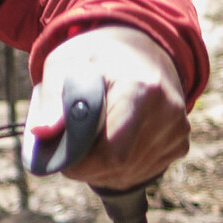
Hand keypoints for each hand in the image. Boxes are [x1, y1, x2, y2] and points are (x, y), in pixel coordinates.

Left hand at [25, 26, 189, 191]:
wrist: (141, 48)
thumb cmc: (96, 57)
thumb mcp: (65, 63)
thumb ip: (51, 97)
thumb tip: (42, 132)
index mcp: (140, 88)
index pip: (113, 151)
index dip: (82, 164)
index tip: (60, 157)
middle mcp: (167, 111)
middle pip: (120, 166)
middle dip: (88, 168)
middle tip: (69, 152)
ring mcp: (177, 129)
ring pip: (130, 174)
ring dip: (102, 169)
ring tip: (91, 139)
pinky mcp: (180, 143)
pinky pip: (143, 172)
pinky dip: (121, 168)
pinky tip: (112, 143)